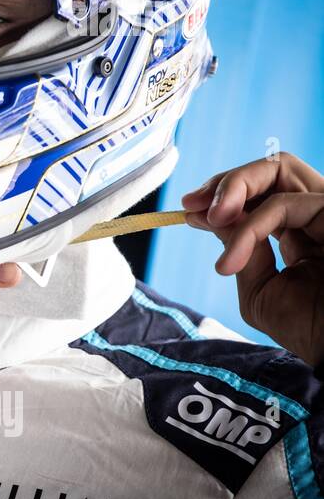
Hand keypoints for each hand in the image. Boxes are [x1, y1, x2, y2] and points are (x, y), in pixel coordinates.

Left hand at [181, 151, 322, 363]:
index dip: (224, 193)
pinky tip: (231, 260)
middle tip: (192, 203)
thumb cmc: (309, 330)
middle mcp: (318, 216)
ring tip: (208, 217)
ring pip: (281, 169)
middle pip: (273, 169)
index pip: (262, 193)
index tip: (187, 208)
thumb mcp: (260, 288)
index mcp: (302, 232)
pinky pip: (284, 203)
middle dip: (227, 180)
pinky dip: (248, 226)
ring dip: (234, 186)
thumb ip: (239, 249)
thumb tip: (205, 215)